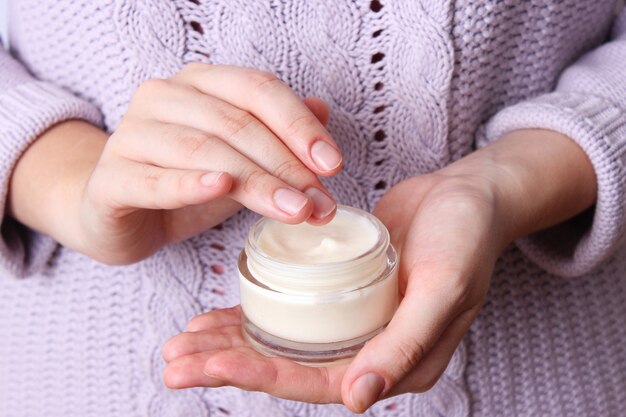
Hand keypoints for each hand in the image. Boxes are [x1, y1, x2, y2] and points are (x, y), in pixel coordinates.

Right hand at [10, 64, 342, 264]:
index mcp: (198, 83)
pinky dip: (190, 184)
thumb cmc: (184, 179)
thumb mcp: (239, 156)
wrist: (117, 213)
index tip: (332, 163)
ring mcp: (131, 135)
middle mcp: (162, 97)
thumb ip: (276, 133)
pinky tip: (220, 187)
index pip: (258, 89)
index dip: (300, 125)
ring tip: (294, 210)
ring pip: (204, 151)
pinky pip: (154, 180)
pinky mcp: (110, 179)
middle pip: (236, 123)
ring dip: (257, 182)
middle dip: (286, 165)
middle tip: (320, 202)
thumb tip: (323, 111)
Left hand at [160, 173, 498, 408]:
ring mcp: (352, 323)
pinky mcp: (339, 293)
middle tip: (174, 359)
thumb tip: (357, 397)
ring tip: (182, 340)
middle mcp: (368, 350)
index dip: (256, 375)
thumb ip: (404, 344)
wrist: (468, 196)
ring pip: (281, 342)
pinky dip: (252, 316)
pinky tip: (216, 315)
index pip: (314, 380)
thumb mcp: (443, 288)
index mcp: (394, 362)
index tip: (204, 365)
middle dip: (227, 365)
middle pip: (287, 365)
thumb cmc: (465, 238)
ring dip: (230, 344)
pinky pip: (290, 312)